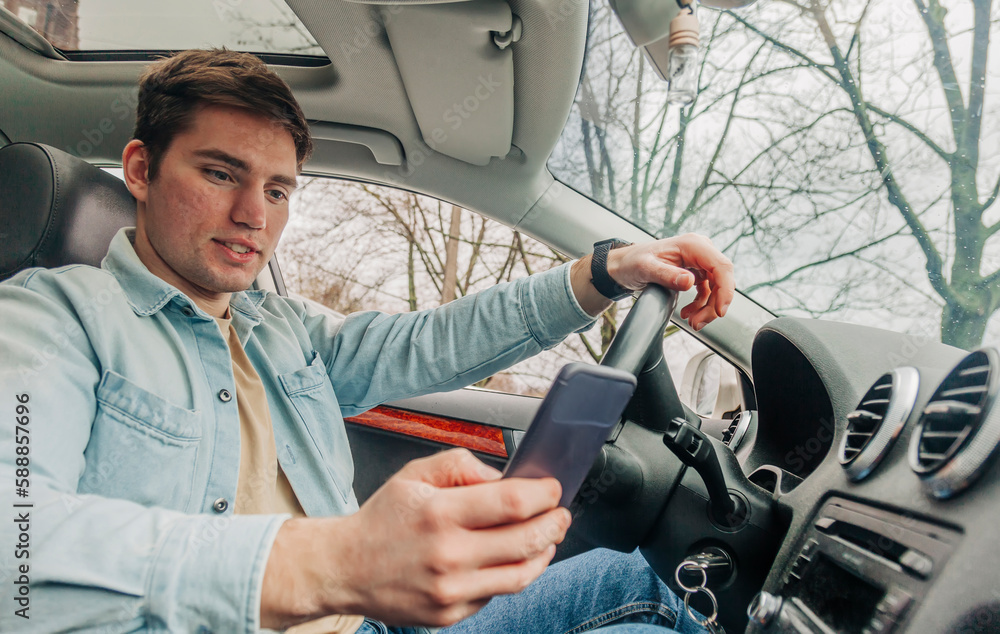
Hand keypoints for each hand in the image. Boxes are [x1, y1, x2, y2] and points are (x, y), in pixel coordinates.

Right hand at [260, 448, 570, 628]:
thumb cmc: (383, 518)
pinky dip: (512, 574)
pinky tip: (511, 558)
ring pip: (521, 575)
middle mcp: (448, 555)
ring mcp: (450, 591)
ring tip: (547, 537)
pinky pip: (496, 594)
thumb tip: (506, 479)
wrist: (345, 568)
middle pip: (527, 541)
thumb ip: (463, 466)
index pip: (512, 504)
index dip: (544, 495)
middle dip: (555, 523)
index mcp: (440, 513)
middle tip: (562, 513)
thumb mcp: (415, 473)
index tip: (553, 488)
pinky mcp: (450, 614)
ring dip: (544, 553)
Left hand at [571, 233, 733, 329]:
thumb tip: (690, 282)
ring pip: (717, 287)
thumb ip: (667, 275)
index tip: (719, 311)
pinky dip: (701, 305)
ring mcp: (699, 261)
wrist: (625, 265)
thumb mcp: (646, 268)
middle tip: (699, 322)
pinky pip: (708, 290)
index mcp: (692, 245)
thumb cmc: (633, 262)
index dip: (725, 290)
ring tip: (692, 322)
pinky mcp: (696, 271)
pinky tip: (689, 313)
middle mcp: (700, 250)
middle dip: (714, 304)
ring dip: (708, 308)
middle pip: (722, 279)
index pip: (721, 266)